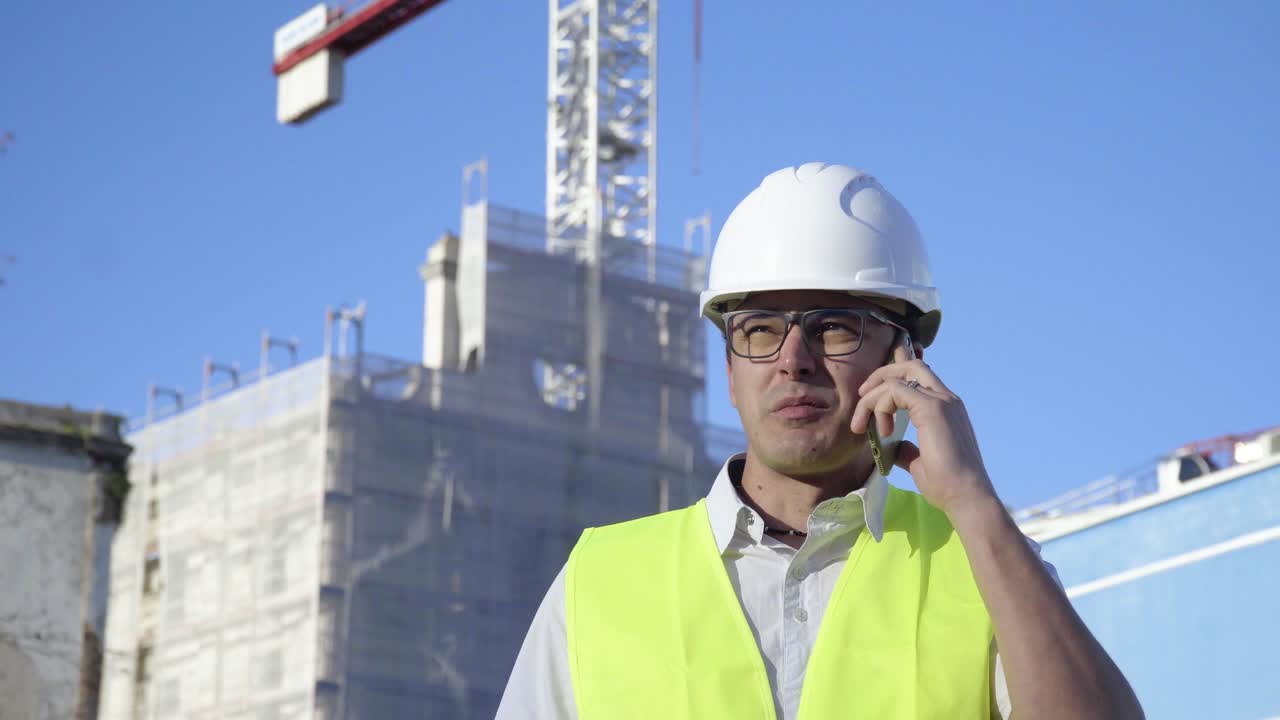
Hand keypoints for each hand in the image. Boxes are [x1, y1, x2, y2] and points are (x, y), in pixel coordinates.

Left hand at [850, 345, 997, 517]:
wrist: (965, 496)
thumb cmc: (947, 485)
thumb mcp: (919, 462)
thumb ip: (906, 449)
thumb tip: (891, 446)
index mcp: (946, 409)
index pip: (919, 378)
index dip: (892, 382)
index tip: (871, 405)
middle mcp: (946, 399)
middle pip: (910, 366)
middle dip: (880, 376)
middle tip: (861, 396)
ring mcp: (941, 401)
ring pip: (899, 378)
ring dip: (872, 398)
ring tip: (863, 427)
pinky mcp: (931, 408)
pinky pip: (895, 391)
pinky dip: (880, 406)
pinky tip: (882, 431)